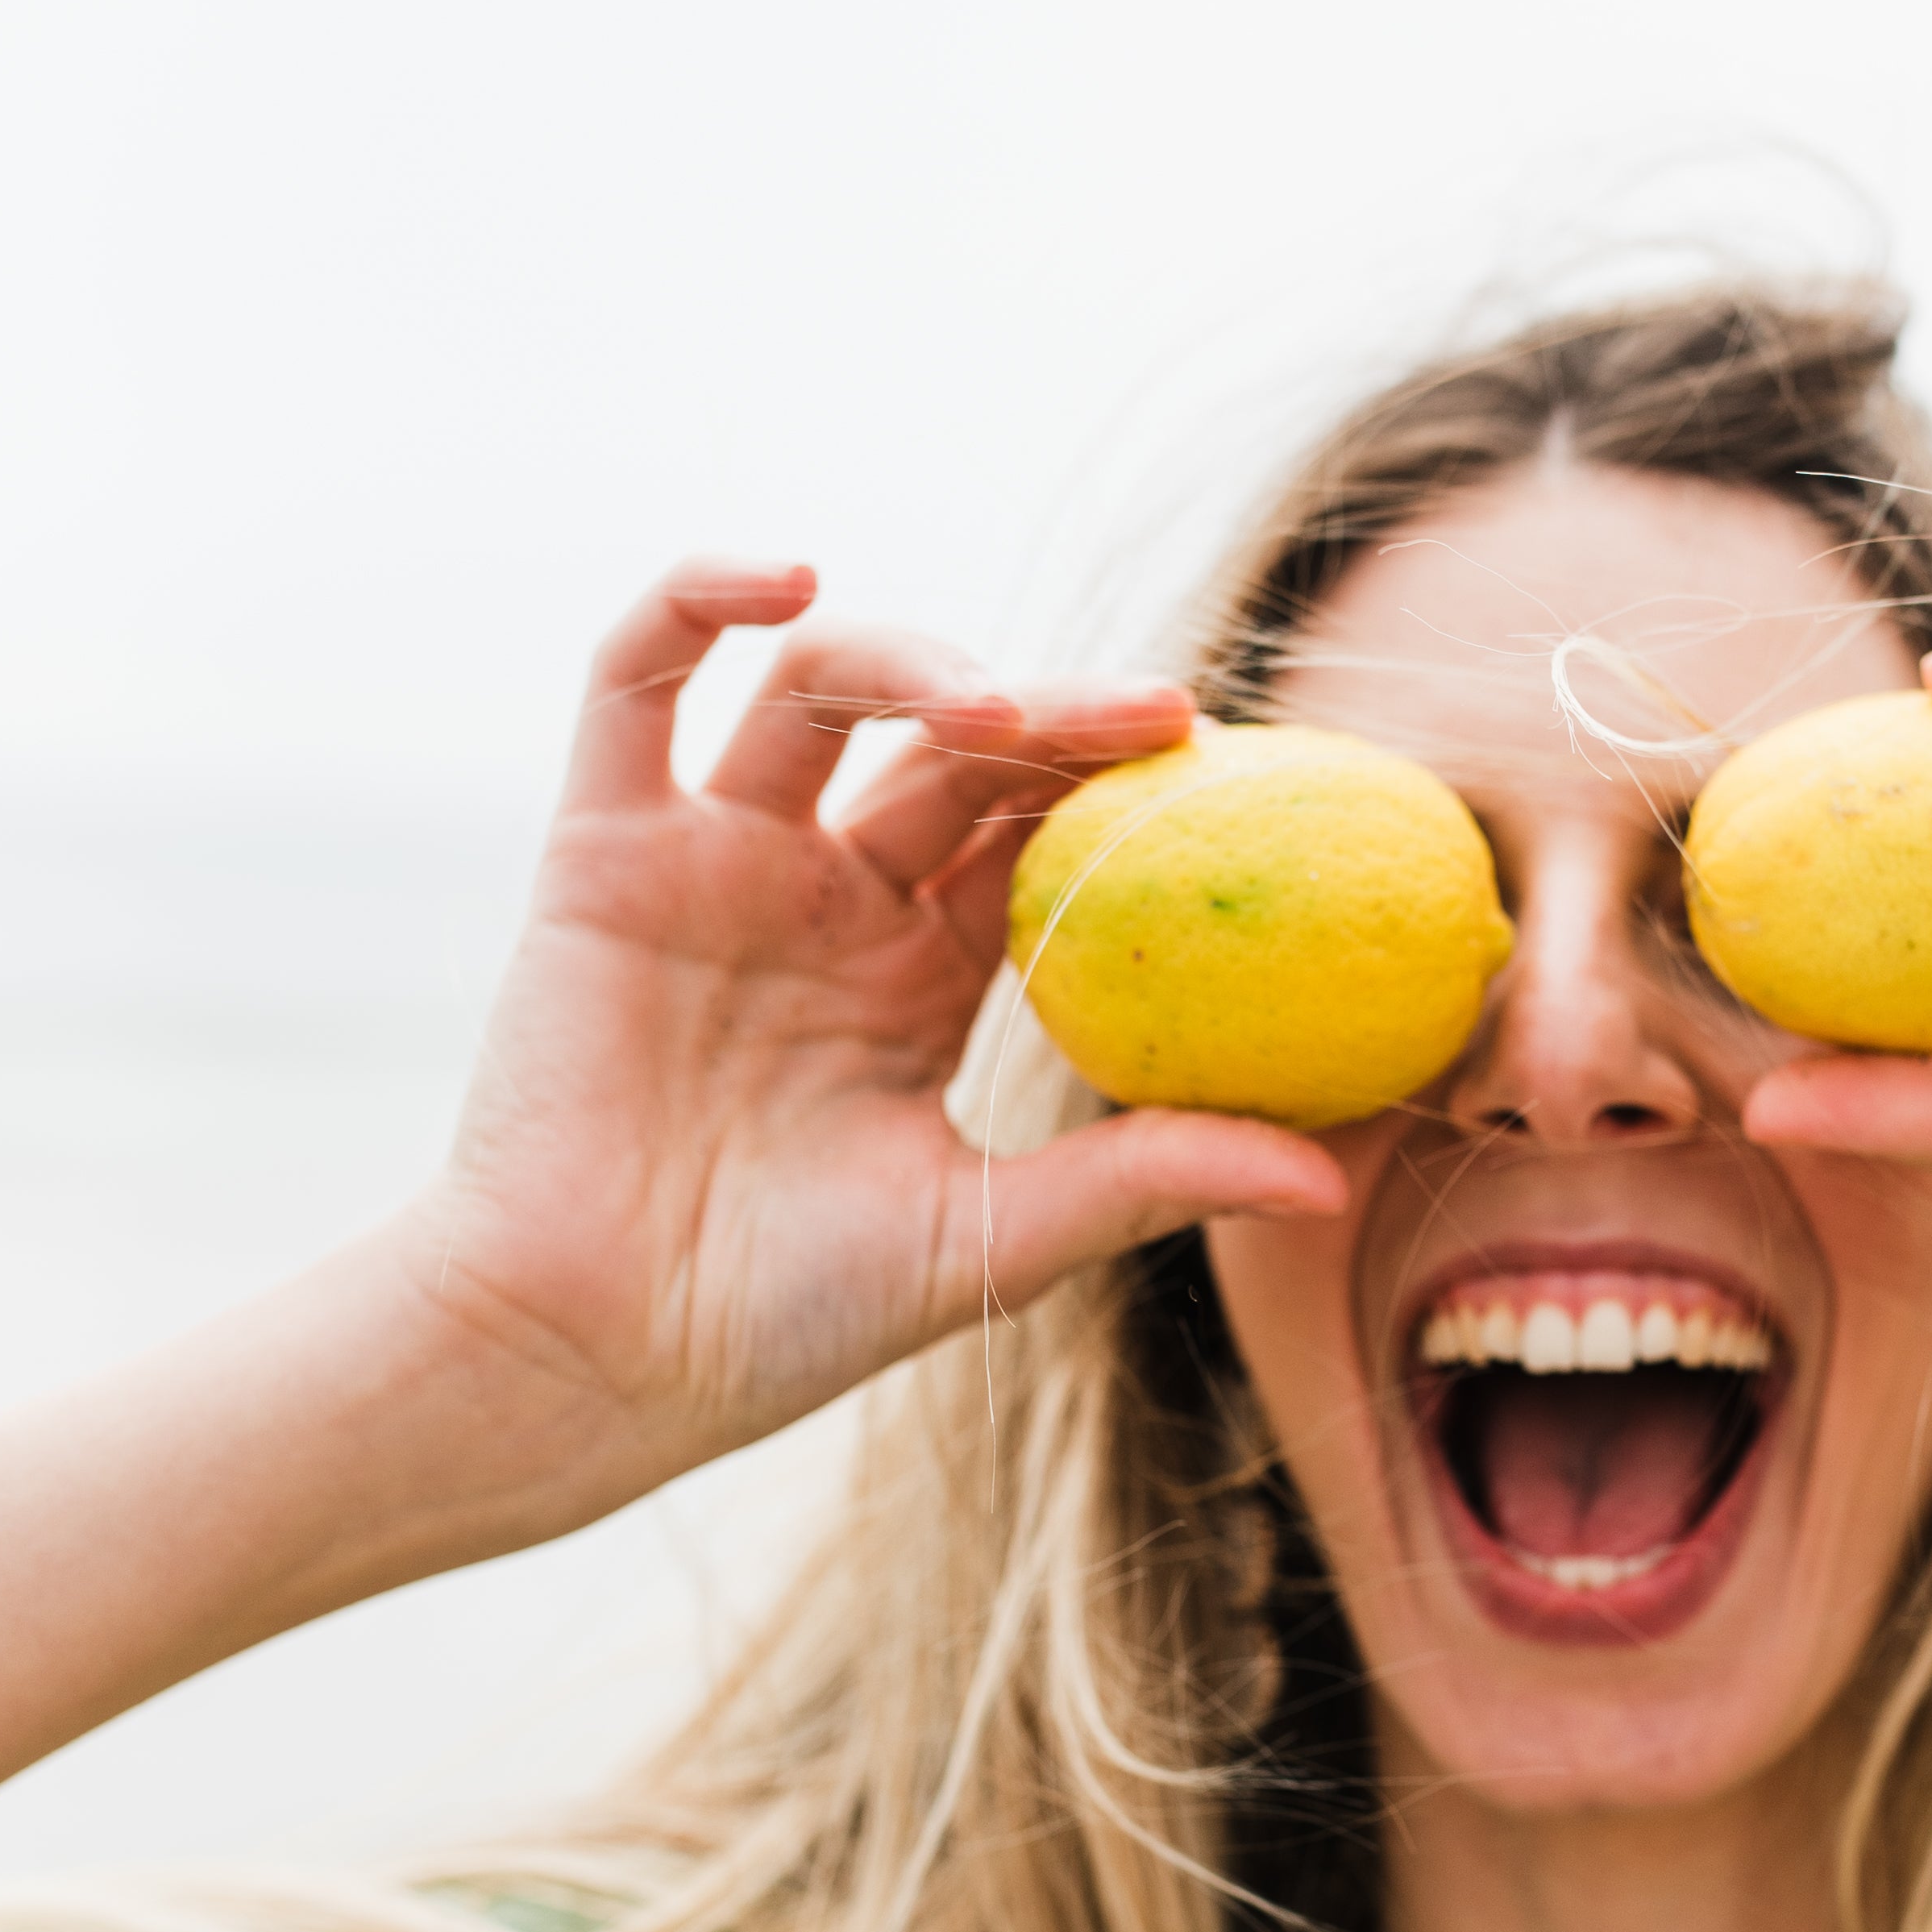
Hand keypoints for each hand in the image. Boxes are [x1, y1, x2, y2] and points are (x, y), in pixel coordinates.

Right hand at [399, 568, 1340, 1491]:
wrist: (594, 1355)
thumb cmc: (783, 1319)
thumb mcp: (995, 1239)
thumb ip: (1148, 1176)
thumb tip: (1337, 1179)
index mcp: (924, 972)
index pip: (1041, 830)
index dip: (1122, 780)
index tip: (1222, 760)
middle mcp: (829, 896)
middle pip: (955, 746)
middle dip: (1056, 715)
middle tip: (1151, 715)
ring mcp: (717, 861)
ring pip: (822, 689)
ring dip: (913, 660)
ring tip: (985, 709)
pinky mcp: (605, 848)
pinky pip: (637, 681)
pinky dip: (698, 601)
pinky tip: (783, 576)